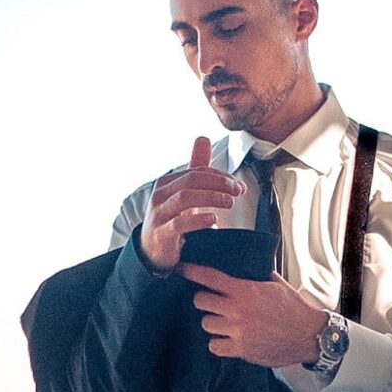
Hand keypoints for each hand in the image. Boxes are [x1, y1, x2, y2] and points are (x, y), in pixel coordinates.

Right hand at [140, 137, 246, 270]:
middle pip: (192, 179)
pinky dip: (198, 220)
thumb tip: (203, 139)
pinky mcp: (161, 233)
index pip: (197, 172)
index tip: (239, 186)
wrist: (151, 251)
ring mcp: (159, 214)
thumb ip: (195, 168)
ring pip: (185, 197)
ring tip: (229, 202)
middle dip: (219, 183)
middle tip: (238, 191)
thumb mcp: (184, 193)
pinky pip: (179, 223)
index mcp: (168, 183)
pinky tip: (213, 220)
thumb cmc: (170, 219)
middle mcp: (160, 194)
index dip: (220, 176)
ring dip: (211, 197)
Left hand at [179, 263, 326, 367]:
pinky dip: (218, 343)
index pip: (210, 277)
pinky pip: (214, 345)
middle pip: (200, 301)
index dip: (192, 271)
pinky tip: (227, 339)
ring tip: (223, 322)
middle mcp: (238, 310)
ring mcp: (238, 330)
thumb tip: (247, 264)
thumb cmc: (294, 310)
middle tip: (212, 302)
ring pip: (206, 323)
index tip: (181, 269)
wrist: (308, 335)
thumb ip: (257, 275)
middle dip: (204, 300)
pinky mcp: (241, 349)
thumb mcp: (276, 284)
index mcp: (246, 290)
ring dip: (212, 322)